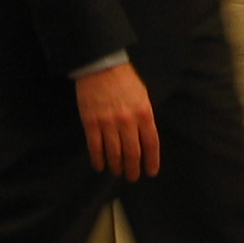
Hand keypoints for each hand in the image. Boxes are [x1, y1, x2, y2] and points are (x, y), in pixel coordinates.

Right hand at [76, 62, 160, 179]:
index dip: (151, 161)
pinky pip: (95, 147)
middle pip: (132, 153)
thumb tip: (145, 138)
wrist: (101, 65)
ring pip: (114, 154)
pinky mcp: (91, 123)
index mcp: (144, 113)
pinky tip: (100, 166)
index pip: (151, 144)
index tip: (151, 172)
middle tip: (132, 177)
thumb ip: (144, 117)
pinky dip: (98, 160)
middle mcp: (128, 121)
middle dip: (133, 169)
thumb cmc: (124, 79)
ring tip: (117, 172)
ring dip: (116, 167)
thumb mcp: (142, 96)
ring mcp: (108, 123)